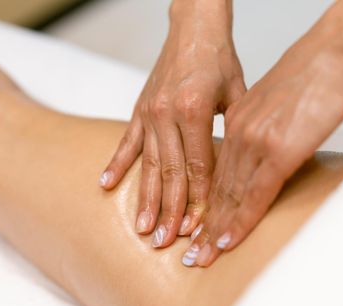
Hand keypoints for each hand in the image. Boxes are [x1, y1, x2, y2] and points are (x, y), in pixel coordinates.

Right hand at [100, 0, 245, 247]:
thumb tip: (232, 176)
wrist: (193, 28)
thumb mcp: (237, 94)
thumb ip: (231, 134)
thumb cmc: (218, 59)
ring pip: (148, 164)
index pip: (197, 166)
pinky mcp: (138, 110)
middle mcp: (167, 113)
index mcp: (195, 109)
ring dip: (145, 198)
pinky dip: (116, 165)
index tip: (196, 228)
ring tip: (141, 227)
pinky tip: (106, 185)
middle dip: (168, 210)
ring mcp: (149, 113)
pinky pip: (126, 142)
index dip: (198, 200)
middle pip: (169, 172)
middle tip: (163, 241)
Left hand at [183, 0, 342, 266]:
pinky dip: (238, 221)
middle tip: (183, 253)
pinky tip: (225, 241)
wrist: (333, 54)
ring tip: (199, 258)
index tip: (189, 227)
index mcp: (235, 123)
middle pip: (214, 189)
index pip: (213, 172)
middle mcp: (238, 134)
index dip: (200, 203)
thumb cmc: (309, 77)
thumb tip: (256, 153)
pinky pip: (253, 194)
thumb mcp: (271, 105)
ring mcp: (255, 142)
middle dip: (197, 225)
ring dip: (212, 230)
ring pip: (227, 196)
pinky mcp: (277, 150)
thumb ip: (258, 129)